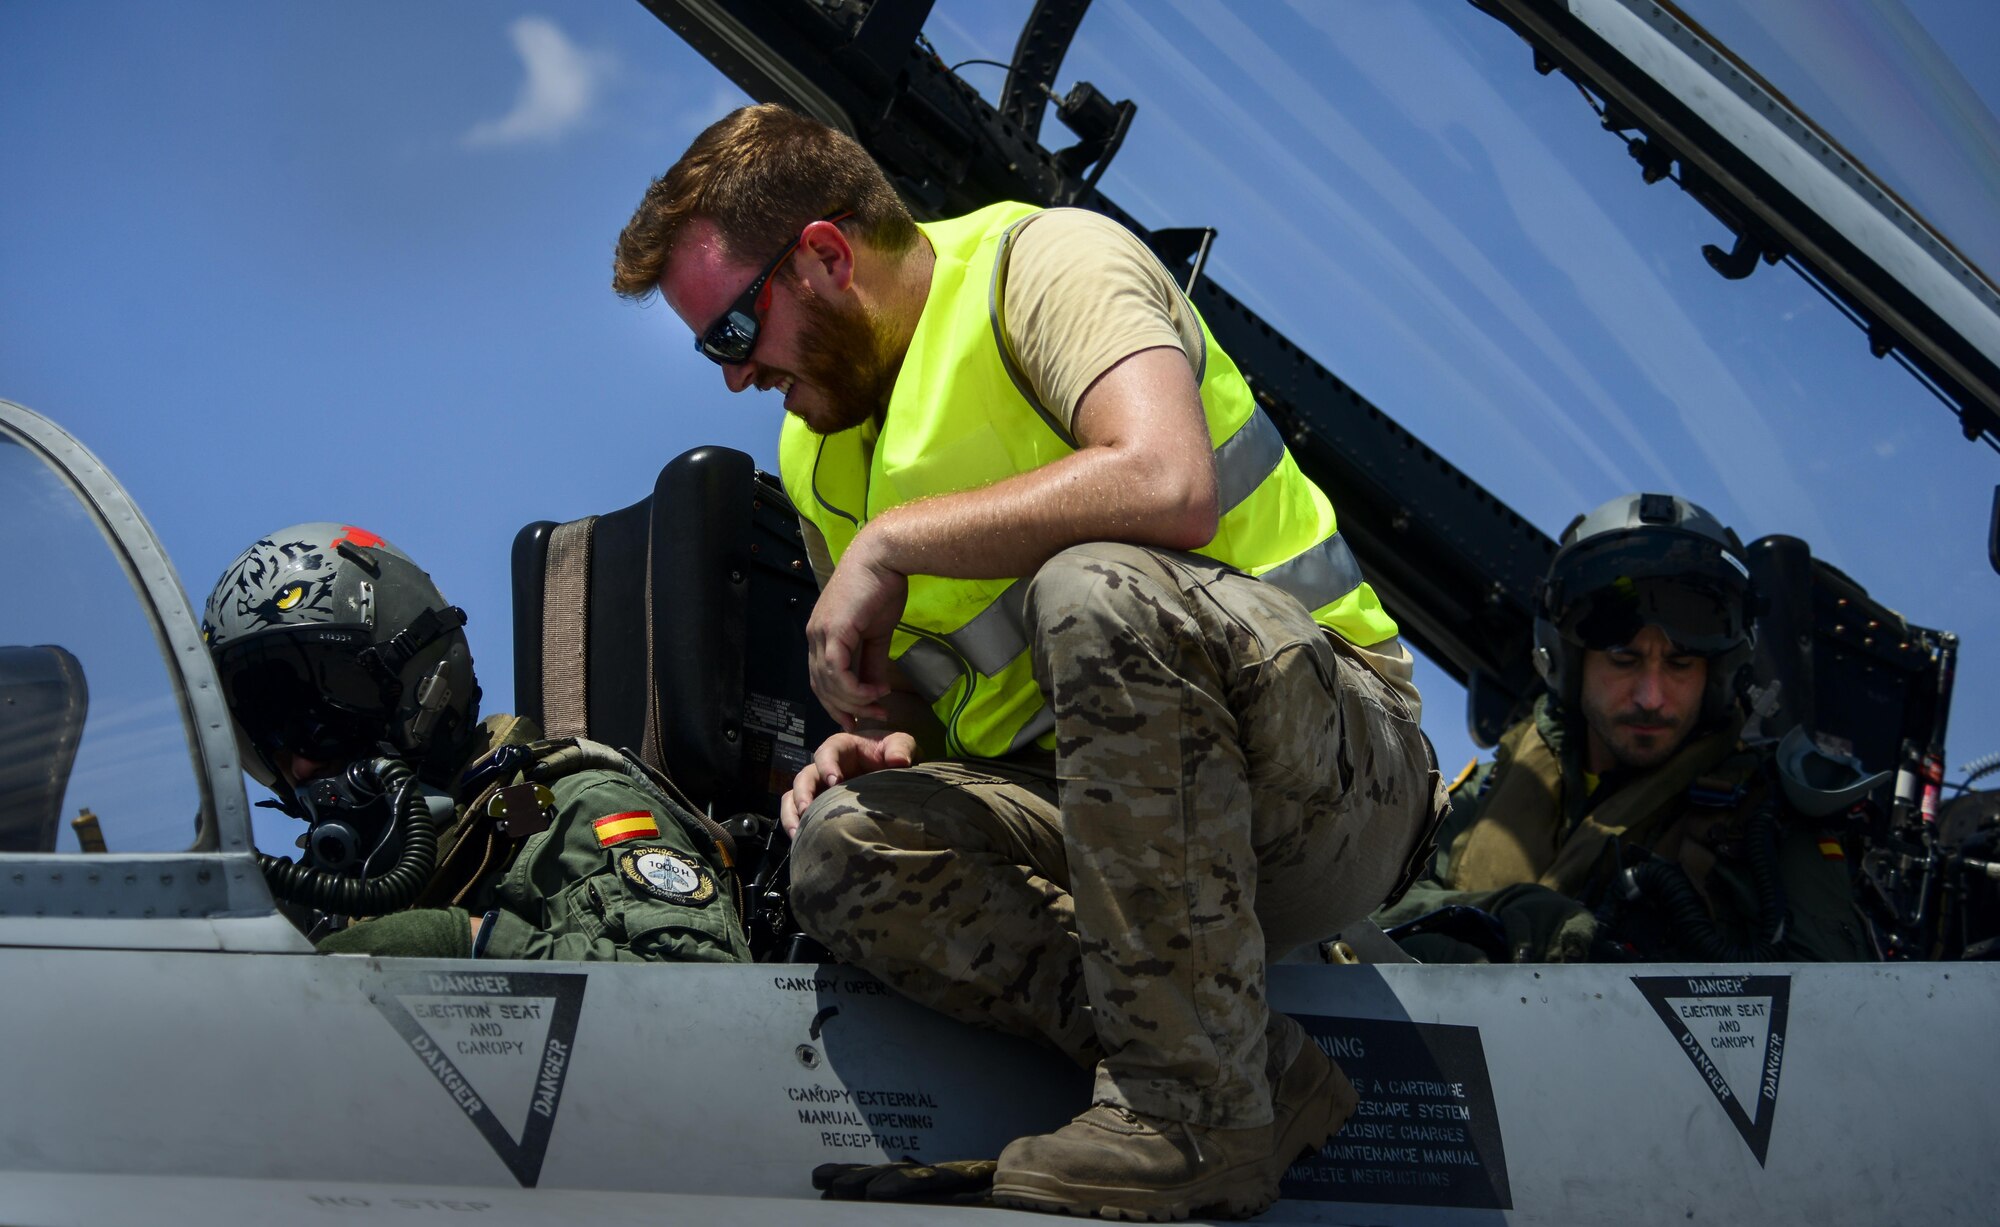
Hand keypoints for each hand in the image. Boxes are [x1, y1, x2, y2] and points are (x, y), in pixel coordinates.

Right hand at [780, 730, 919, 837]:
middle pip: (804, 777)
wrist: (894, 774)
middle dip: (803, 793)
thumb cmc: (892, 753)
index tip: (834, 781)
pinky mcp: (818, 806)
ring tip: (797, 832)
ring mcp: (819, 788)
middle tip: (807, 810)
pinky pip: (797, 814)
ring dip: (792, 814)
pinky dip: (795, 826)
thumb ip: (900, 748)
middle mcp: (824, 768)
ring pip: (794, 797)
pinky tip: (801, 841)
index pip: (827, 752)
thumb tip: (898, 760)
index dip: (827, 766)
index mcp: (841, 748)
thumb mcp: (900, 744)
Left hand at [806, 539, 906, 728]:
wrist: (884, 557)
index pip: (820, 678)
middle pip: (820, 686)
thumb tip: (876, 688)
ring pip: (828, 683)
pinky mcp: (834, 631)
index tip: (857, 717)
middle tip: (871, 718)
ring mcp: (821, 634)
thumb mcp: (877, 632)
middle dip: (845, 708)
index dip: (837, 701)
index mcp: (821, 634)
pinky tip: (874, 692)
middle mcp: (814, 636)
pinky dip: (855, 688)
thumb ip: (873, 661)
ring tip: (879, 704)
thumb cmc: (881, 586)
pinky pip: (837, 672)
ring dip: (854, 700)